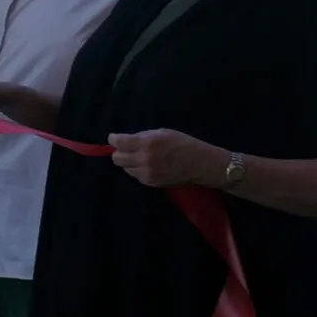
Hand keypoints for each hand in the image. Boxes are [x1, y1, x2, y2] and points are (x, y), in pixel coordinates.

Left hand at [109, 128, 228, 189]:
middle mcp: (143, 159)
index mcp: (146, 143)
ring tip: (141, 157)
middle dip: (119, 152)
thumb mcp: (162, 133)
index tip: (114, 138)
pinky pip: (136, 176)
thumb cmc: (184, 144)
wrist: (202, 164)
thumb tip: (126, 140)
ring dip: (129, 162)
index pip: (118, 142)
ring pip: (125, 168)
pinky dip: (138, 170)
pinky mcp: (151, 183)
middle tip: (127, 149)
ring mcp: (147, 173)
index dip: (114, 139)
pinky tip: (148, 165)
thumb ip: (142, 136)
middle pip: (116, 158)